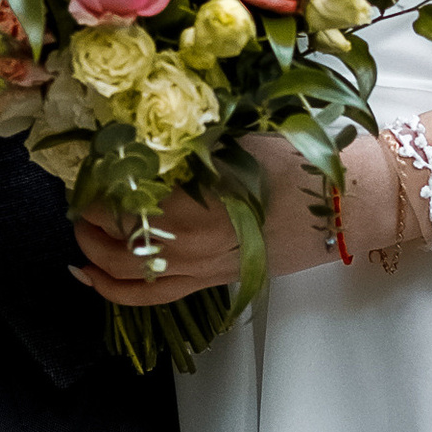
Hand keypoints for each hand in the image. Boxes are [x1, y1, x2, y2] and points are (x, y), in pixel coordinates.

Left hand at [72, 130, 390, 306]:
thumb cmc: (305, 162)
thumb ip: (190, 144)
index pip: (124, 198)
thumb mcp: (241, 139)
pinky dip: (114, 289)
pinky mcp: (214, 281)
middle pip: (116, 238)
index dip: (96, 181)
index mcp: (198, 202)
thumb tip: (141, 135)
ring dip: (93, 253)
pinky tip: (91, 276)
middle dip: (87, 217)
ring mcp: (202, 267)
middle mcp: (194, 242)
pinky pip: (152, 296)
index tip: (87, 160)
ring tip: (80, 230)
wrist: (353, 203)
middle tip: (79, 190)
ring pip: (126, 273)